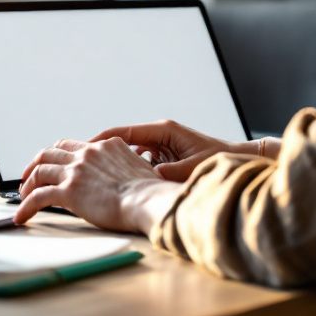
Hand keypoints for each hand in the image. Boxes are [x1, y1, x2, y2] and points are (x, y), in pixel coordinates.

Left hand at [15, 137, 178, 232]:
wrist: (148, 200)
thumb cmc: (151, 192)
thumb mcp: (138, 167)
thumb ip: (124, 166)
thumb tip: (125, 175)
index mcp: (104, 146)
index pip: (72, 146)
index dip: (58, 156)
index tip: (54, 166)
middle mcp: (87, 154)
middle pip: (49, 152)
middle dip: (35, 164)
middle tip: (29, 177)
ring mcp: (76, 171)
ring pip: (39, 171)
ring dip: (28, 184)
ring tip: (23, 196)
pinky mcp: (68, 191)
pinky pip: (38, 197)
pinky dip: (26, 206)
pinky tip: (22, 216)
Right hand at [93, 120, 250, 181]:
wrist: (235, 157)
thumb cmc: (217, 159)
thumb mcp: (192, 167)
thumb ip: (171, 172)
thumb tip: (150, 178)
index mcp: (163, 130)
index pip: (124, 133)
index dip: (102, 140)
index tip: (82, 147)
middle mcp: (158, 134)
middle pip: (121, 141)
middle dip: (102, 151)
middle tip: (80, 163)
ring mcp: (160, 144)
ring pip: (129, 153)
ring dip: (115, 164)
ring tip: (95, 177)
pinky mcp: (163, 155)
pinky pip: (140, 161)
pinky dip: (130, 171)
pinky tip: (120, 185)